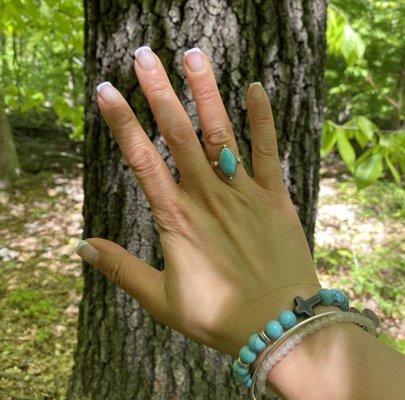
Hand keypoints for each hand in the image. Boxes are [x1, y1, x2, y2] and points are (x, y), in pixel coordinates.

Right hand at [76, 46, 320, 358]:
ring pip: (220, 133)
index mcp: (176, 218)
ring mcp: (242, 193)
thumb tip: (82, 247)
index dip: (122, 123)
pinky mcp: (274, 197)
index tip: (107, 91)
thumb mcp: (160, 298)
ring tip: (193, 55)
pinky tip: (255, 89)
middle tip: (143, 56)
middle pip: (178, 133)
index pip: (141, 159)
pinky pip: (267, 151)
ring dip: (205, 92)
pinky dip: (261, 119)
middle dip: (159, 91)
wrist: (276, 324)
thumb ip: (121, 269)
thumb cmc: (217, 315)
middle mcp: (207, 196)